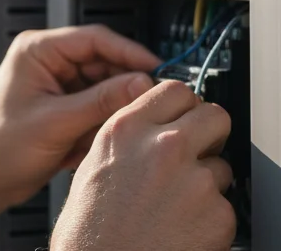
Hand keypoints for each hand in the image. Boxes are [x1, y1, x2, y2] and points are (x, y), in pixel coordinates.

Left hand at [0, 25, 159, 239]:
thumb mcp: (56, 122)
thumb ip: (101, 101)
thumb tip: (141, 83)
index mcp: (38, 50)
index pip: (94, 38)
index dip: (129, 51)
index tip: (158, 68)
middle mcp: (48, 61)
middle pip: (104, 62)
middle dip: (125, 84)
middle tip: (150, 104)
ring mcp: (58, 84)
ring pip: (105, 86)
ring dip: (114, 107)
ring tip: (116, 128)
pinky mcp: (65, 106)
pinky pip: (98, 106)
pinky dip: (104, 122)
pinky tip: (96, 139)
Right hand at [51, 80, 234, 250]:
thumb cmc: (90, 227)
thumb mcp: (94, 161)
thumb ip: (129, 135)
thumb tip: (152, 123)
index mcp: (128, 129)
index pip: (176, 90)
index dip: (183, 105)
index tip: (183, 115)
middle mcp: (164, 146)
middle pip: (214, 115)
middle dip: (209, 132)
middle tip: (196, 149)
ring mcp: (195, 180)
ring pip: (221, 164)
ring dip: (206, 179)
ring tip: (177, 202)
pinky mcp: (218, 214)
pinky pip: (225, 204)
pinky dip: (211, 215)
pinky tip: (183, 225)